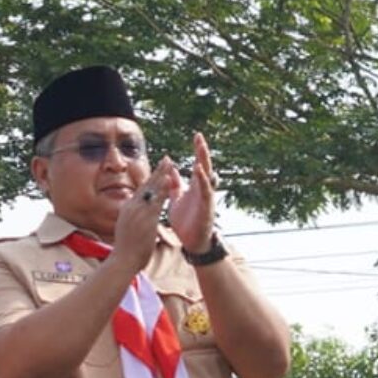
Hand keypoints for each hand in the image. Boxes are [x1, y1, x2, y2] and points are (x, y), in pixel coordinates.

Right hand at [111, 159, 178, 255]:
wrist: (123, 261)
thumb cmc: (127, 250)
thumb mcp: (128, 229)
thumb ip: (133, 219)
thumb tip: (134, 216)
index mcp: (128, 209)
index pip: (142, 191)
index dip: (151, 179)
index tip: (159, 169)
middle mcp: (132, 207)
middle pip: (147, 185)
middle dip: (158, 171)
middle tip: (167, 159)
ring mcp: (139, 212)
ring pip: (152, 189)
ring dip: (162, 175)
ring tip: (170, 163)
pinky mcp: (146, 219)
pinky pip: (157, 201)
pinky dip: (162, 189)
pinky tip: (169, 179)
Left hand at [168, 132, 218, 251]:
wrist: (192, 242)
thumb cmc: (186, 221)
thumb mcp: (177, 199)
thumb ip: (175, 184)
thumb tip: (171, 170)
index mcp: (195, 186)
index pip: (197, 164)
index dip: (197, 150)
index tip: (197, 135)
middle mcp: (203, 189)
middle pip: (203, 166)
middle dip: (202, 151)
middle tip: (199, 136)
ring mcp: (206, 197)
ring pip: (206, 176)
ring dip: (203, 162)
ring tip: (201, 148)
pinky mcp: (206, 207)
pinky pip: (205, 191)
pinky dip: (203, 180)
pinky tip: (199, 170)